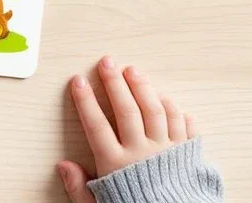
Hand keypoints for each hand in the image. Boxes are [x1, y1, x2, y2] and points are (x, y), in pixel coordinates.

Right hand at [57, 56, 197, 202]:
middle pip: (126, 110)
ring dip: (143, 88)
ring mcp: (167, 152)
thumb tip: (63, 166)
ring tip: (132, 71)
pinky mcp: (188, 156)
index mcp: (116, 165)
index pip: (96, 125)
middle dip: (114, 83)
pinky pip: (183, 126)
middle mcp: (142, 153)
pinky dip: (175, 110)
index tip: (78, 81)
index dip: (85, 101)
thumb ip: (80, 188)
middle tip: (106, 62)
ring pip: (155, 111)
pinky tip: (165, 99)